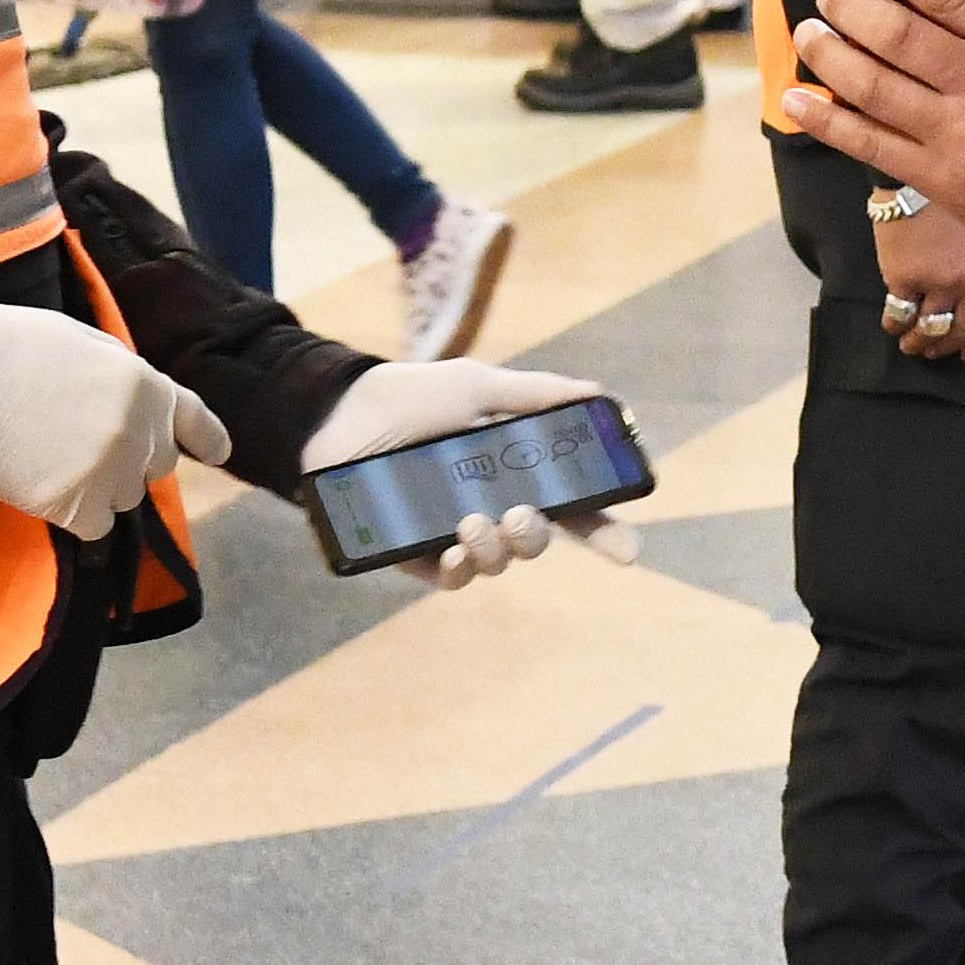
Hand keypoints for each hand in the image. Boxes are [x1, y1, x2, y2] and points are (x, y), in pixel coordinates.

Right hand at [0, 301, 228, 538]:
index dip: (206, 437)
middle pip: (157, 464)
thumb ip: (122, 375)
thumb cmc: (3, 349)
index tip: (217, 452)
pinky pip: (97, 525)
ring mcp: (109, 471)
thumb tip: (141, 402)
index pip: (193, 419)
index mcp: (144, 383)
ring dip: (101, 485)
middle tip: (79, 440)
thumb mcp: (79, 341)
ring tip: (50, 456)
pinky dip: (76, 514)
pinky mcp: (74, 506)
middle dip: (131, 456)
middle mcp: (138, 430)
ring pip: (126, 497)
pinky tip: (43, 487)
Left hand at [299, 359, 641, 582]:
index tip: (628, 551)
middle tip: (521, 515)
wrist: (336, 418)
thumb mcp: (476, 386)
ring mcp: (452, 531)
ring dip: (499, 550)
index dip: (602, 529)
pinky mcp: (414, 554)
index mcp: (511, 469)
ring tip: (474, 522)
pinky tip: (457, 549)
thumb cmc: (407, 397)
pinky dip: (464, 569)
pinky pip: (453, 579)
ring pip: (499, 561)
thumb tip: (600, 394)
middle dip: (540, 537)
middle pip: (537, 539)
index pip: (569, 505)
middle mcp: (488, 504)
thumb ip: (537, 395)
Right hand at [875, 206, 964, 362]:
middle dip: (949, 347)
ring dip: (921, 343)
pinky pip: (900, 314)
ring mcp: (939, 283)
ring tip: (913, 345)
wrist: (918, 171)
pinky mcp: (905, 277)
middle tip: (937, 352)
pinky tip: (894, 325)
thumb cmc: (958, 193)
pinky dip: (896, 325)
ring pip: (931, 328)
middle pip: (964, 331)